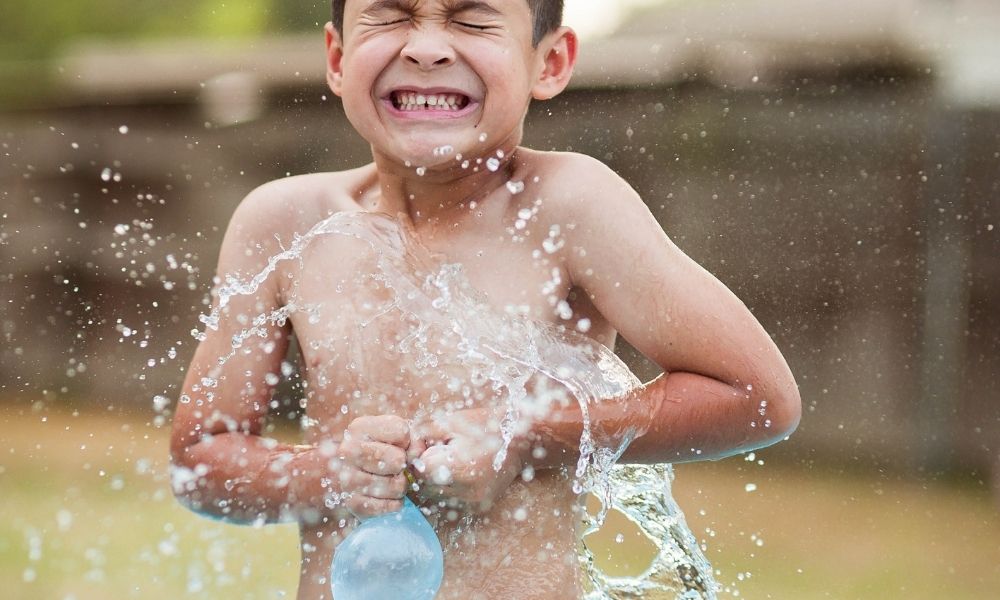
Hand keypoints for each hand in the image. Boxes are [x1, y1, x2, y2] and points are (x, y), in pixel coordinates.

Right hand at [335, 415, 411, 517]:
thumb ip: (416, 441)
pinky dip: (394, 504)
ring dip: (401, 487)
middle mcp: (348, 450)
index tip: (399, 446)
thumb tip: (416, 458)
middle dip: (404, 466)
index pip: (401, 432)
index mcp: (359, 427)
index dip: (408, 442)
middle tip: (396, 468)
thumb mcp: (403, 438)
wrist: (372, 479)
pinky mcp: (352, 502)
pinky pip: (387, 506)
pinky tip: (389, 498)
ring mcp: (346, 477)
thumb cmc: (390, 453)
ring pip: (394, 486)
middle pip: (396, 460)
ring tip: (392, 482)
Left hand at [411, 408, 528, 513]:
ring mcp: (471, 504)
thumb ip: (419, 436)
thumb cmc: (482, 426)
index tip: (431, 445)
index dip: (419, 456)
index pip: (417, 471)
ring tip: (451, 462)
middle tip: (442, 452)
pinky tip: (460, 474)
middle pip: (424, 487)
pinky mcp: (477, 509)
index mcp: (456, 470)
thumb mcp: (448, 422)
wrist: (520, 441)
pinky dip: (449, 490)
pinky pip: (450, 503)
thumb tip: (401, 452)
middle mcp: (464, 493)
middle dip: (425, 470)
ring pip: (435, 498)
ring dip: (435, 482)